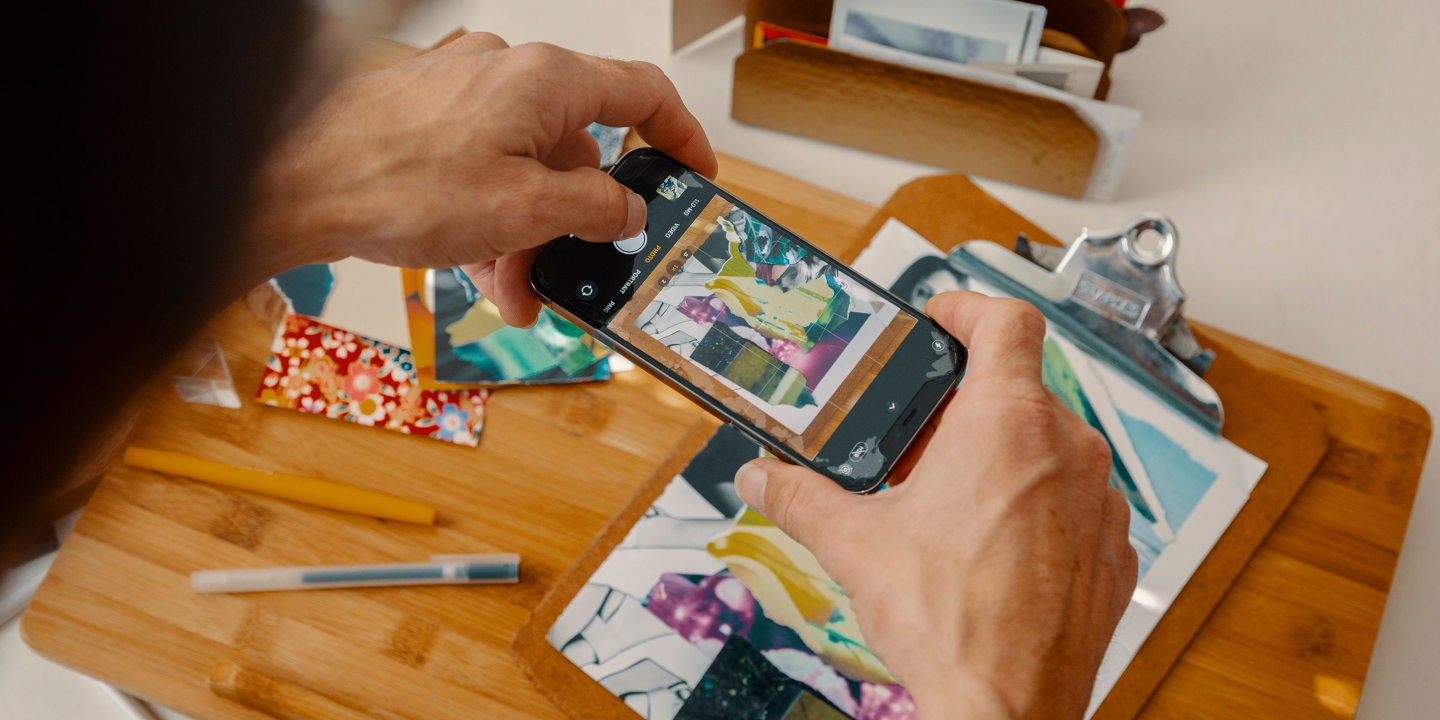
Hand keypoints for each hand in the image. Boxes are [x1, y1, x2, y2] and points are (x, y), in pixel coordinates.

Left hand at [245, 32, 715, 324]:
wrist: (293, 183)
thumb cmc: (392, 182)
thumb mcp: (523, 211)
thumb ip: (593, 209)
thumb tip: (626, 211)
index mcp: (544, 80)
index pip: (641, 95)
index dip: (679, 136)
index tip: (692, 171)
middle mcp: (506, 73)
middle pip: (573, 151)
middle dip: (572, 223)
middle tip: (567, 274)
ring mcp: (463, 91)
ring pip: (524, 167)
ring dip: (525, 233)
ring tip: (506, 288)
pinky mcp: (428, 114)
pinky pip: (482, 167)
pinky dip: (488, 215)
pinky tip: (473, 264)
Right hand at [733, 292, 1136, 719]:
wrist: (1006, 707)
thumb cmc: (951, 624)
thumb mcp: (854, 546)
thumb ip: (801, 497)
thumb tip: (764, 477)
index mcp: (1007, 423)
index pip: (1007, 320)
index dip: (969, 306)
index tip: (943, 318)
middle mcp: (1067, 449)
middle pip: (1020, 389)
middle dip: (966, 406)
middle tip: (921, 441)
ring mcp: (1099, 499)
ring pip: (1051, 446)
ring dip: (1004, 456)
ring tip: (952, 500)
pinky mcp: (1113, 548)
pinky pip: (1076, 501)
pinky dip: (1038, 507)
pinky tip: (993, 547)